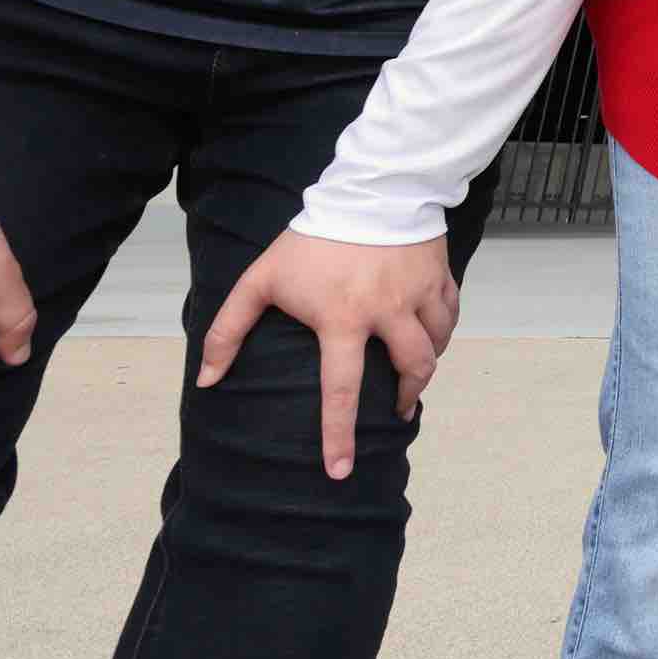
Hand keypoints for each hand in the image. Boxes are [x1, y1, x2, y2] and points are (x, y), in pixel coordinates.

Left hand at [195, 228, 461, 479]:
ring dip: (426, 365)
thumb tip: (207, 380)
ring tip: (414, 373)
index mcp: (342, 319)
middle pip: (410, 371)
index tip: (339, 471)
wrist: (369, 187)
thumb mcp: (262, 279)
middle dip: (406, 397)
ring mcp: (418, 294)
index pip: (341, 390)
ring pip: (436, 345)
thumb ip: (228, 330)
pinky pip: (450, 315)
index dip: (338, 435)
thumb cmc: (311, 237)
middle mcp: (387, 312)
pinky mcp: (439, 276)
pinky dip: (443, 331)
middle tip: (397, 410)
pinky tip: (432, 334)